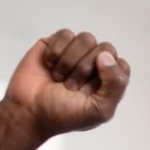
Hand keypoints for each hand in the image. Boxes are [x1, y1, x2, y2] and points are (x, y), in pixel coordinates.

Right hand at [3, 29, 130, 139]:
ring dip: (70, 61)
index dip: (105, 77)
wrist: (28, 112)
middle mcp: (95, 65)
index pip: (120, 65)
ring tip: (59, 78)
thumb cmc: (63, 115)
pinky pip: (66, 34)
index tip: (89, 93)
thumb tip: (106, 56)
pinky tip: (49, 65)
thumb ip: (115, 85)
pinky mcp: (56, 44)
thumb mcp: (99, 110)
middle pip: (105, 48)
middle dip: (86, 69)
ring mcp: (76, 53)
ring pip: (86, 38)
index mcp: (108, 82)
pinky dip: (56, 51)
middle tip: (70, 87)